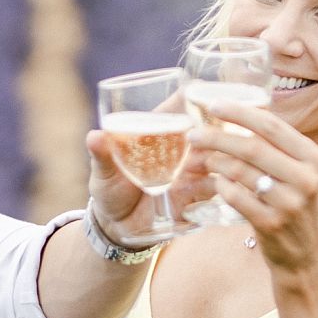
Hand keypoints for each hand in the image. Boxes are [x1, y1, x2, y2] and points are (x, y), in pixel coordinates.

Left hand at [85, 93, 215, 245]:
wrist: (119, 228)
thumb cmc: (110, 190)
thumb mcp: (103, 173)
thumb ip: (102, 154)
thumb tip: (94, 137)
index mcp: (159, 129)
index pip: (182, 102)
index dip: (196, 92)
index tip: (204, 90)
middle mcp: (181, 145)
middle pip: (208, 125)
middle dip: (216, 124)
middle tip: (212, 132)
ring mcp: (193, 168)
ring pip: (219, 153)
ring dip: (219, 154)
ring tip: (207, 164)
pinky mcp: (199, 193)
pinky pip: (219, 185)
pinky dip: (223, 183)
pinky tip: (219, 185)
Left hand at [185, 98, 317, 274]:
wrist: (307, 261)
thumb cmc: (298, 212)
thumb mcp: (301, 177)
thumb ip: (280, 151)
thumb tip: (241, 119)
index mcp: (313, 158)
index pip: (272, 125)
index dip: (240, 112)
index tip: (213, 105)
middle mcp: (306, 178)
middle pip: (252, 146)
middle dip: (217, 137)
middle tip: (193, 134)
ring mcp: (289, 203)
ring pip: (241, 171)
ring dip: (216, 162)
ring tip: (202, 160)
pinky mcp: (272, 225)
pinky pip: (236, 198)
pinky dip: (222, 187)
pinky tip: (216, 183)